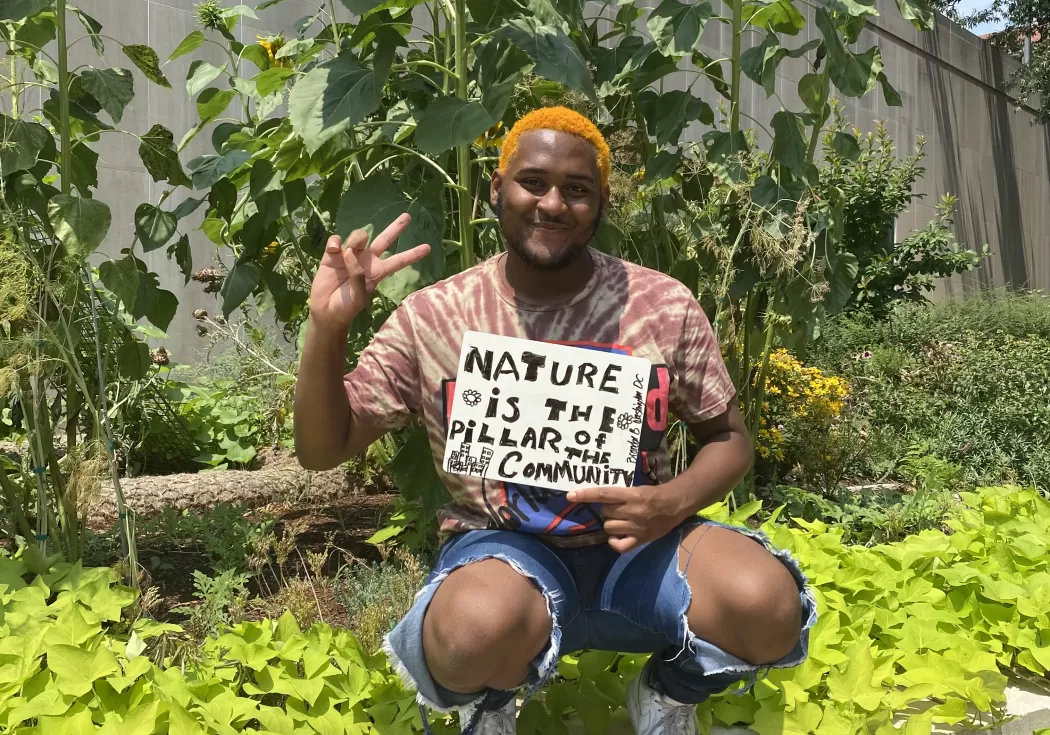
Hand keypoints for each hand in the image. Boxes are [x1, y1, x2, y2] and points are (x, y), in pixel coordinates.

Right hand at [309, 214, 430, 333]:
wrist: (325, 311)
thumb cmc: (346, 307)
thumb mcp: (358, 296)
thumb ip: (358, 276)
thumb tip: (350, 254)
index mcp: (378, 272)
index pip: (398, 260)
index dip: (412, 254)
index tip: (428, 247)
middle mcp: (367, 260)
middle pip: (384, 240)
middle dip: (396, 228)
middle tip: (408, 216)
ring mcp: (350, 255)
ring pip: (359, 236)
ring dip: (356, 240)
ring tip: (346, 255)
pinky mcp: (333, 254)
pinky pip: (337, 240)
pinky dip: (336, 242)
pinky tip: (334, 250)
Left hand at [567, 484, 688, 553]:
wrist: (675, 505)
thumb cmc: (654, 494)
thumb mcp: (636, 489)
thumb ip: (619, 495)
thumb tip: (597, 498)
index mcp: (632, 496)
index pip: (604, 494)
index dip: (585, 495)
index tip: (570, 495)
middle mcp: (633, 512)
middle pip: (605, 512)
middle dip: (606, 510)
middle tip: (616, 508)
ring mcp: (636, 528)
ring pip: (609, 527)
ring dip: (610, 523)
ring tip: (620, 520)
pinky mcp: (640, 540)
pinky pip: (619, 546)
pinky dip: (614, 541)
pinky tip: (618, 536)